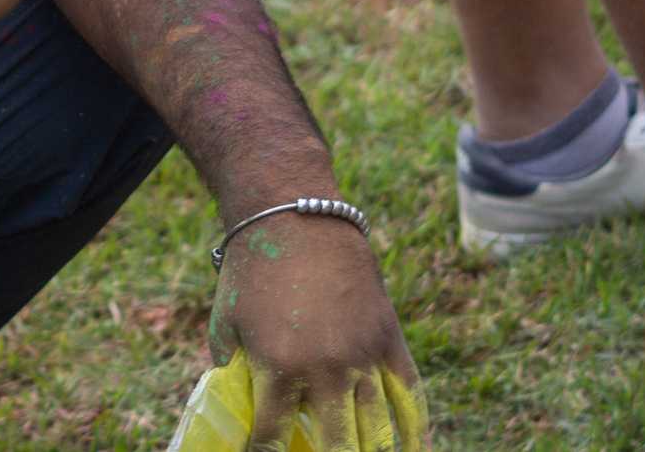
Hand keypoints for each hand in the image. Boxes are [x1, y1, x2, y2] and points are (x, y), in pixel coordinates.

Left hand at [210, 210, 427, 449]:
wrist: (294, 217)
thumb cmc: (252, 269)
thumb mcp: (228, 322)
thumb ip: (234, 370)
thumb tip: (238, 406)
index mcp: (279, 367)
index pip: (273, 438)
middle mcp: (326, 370)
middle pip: (335, 446)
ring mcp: (363, 356)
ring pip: (379, 431)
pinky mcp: (388, 338)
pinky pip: (410, 395)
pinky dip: (416, 430)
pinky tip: (414, 450)